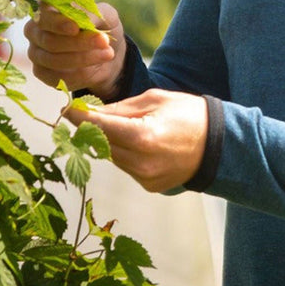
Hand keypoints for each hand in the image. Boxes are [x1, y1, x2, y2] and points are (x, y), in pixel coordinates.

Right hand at [24, 2, 125, 99]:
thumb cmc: (102, 28)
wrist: (106, 53)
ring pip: (54, 60)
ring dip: (84, 59)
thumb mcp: (105, 16)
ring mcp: (36, 53)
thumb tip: (83, 21)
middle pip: (49, 40)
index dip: (58, 23)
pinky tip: (95, 68)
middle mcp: (35, 31)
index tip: (75, 28)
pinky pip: (57, 78)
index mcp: (46, 10)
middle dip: (79, 43)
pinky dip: (80, 74)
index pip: (44, 16)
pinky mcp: (42, 73)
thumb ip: (93, 15)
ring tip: (108, 53)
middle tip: (104, 41)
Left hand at [65, 88, 208, 192]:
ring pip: (112, 157)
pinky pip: (126, 167)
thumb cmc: (189, 114)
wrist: (220, 144)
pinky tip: (138, 143)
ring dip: (109, 142)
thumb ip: (121, 108)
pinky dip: (125, 154)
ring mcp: (145, 177)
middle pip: (101, 144)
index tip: (65, 109)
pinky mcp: (150, 185)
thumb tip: (92, 113)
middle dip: (91, 130)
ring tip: (119, 127)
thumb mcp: (156, 100)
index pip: (99, 126)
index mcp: (142, 135)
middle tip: (85, 115)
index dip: (78, 117)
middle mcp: (141, 161)